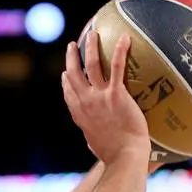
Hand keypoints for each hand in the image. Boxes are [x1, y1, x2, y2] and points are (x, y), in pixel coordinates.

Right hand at [62, 30, 150, 163]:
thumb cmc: (115, 157)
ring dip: (90, 47)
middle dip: (71, 58)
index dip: (66, 81)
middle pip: (73, 74)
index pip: (69, 94)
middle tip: (72, 46)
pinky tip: (125, 38)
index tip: (65, 73)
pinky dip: (120, 51)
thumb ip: (96, 141)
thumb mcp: (98, 147)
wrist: (124, 157)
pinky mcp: (116, 94)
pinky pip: (117, 67)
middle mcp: (85, 103)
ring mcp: (99, 97)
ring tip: (93, 34)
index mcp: (81, 115)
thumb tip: (97, 145)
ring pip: (90, 65)